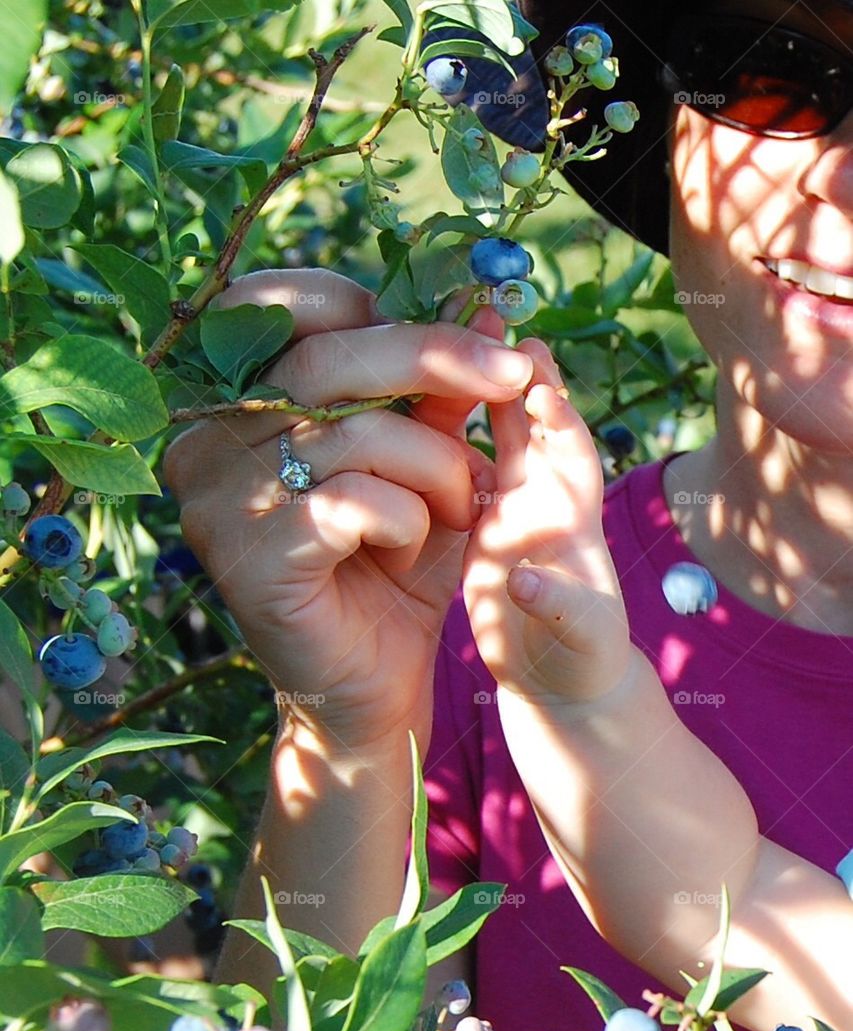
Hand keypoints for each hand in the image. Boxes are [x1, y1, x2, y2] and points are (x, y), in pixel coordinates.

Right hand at [164, 268, 533, 749]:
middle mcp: (207, 444)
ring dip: (435, 467)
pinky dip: (406, 520)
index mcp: (233, 403)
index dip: (382, 309)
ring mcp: (219, 503)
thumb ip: (439, 393)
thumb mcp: (426, 468)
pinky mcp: (249, 559)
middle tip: (512, 373)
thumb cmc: (392, 568)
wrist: (370, 685)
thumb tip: (482, 306)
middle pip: (324, 361)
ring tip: (456, 510)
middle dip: (435, 357)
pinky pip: (351, 502)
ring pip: (351, 436)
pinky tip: (407, 550)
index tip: (464, 333)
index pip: (291, 310)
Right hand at [462, 339, 630, 705]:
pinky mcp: (475, 522)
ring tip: (448, 351)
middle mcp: (541, 502)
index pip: (572, 456)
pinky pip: (458, 464)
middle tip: (494, 331)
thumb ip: (560, 608)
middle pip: (532, 426)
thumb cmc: (577, 662)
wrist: (555, 680)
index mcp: (575, 523)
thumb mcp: (576, 640)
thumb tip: (527, 582)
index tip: (540, 391)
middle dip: (516, 378)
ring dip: (476, 393)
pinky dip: (443, 435)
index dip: (558, 421)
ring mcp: (506, 507)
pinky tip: (405, 406)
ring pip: (492, 435)